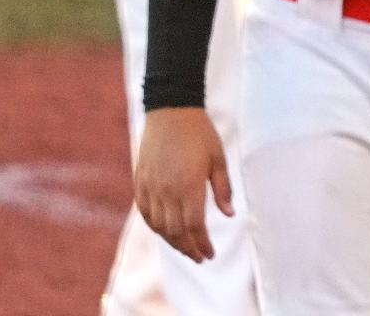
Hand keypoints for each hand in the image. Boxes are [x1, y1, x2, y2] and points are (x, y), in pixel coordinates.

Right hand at [135, 107, 232, 262]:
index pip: (194, 227)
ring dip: (172, 241)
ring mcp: (150, 187)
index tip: (210, 255)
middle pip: (175, 232)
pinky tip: (166, 231)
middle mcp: (166, 191)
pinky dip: (156, 227)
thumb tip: (229, 215)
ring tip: (186, 248)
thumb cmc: (200, 134)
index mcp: (188, 186)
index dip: (202, 244)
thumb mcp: (218, 159)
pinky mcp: (140, 182)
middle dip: (188, 249)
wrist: (170, 111)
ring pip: (159, 226)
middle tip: (200, 257)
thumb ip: (223, 189)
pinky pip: (146, 213)